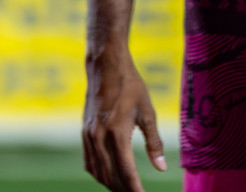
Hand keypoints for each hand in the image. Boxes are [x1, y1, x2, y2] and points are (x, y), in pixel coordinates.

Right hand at [82, 47, 166, 191]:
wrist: (105, 66)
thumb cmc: (130, 86)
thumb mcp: (148, 112)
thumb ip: (154, 142)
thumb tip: (161, 168)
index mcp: (117, 132)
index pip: (126, 172)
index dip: (136, 190)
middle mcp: (99, 137)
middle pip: (111, 176)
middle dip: (124, 190)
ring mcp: (89, 135)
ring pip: (98, 172)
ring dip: (112, 184)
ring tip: (126, 189)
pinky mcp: (84, 132)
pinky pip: (90, 161)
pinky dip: (99, 173)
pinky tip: (110, 175)